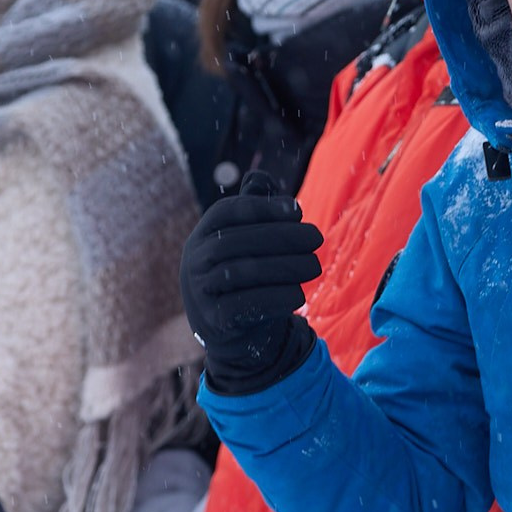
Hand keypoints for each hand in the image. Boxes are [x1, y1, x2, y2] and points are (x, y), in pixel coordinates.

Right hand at [181, 171, 323, 394]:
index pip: (225, 212)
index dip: (262, 208)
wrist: (231, 334)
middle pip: (236, 241)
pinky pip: (244, 306)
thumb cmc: (245, 276)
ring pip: (241, 272)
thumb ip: (255, 208)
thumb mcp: (246, 242)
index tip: (298, 211)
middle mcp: (194, 261)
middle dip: (282, 237)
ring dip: (284, 266)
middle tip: (317, 238)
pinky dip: (275, 298)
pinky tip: (299, 295)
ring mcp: (199, 292)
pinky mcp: (214, 321)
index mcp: (202, 235)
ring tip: (315, 266)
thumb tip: (262, 178)